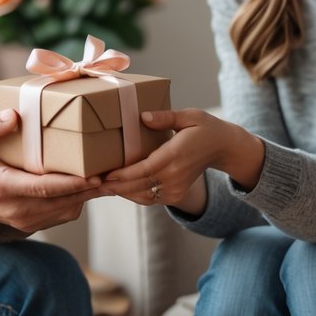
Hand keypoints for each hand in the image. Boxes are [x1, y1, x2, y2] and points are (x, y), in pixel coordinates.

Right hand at [0, 110, 103, 233]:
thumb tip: (14, 114)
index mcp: (1, 187)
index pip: (43, 188)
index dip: (72, 183)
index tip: (96, 174)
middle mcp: (15, 209)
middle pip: (62, 201)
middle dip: (91, 188)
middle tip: (118, 171)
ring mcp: (23, 221)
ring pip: (66, 210)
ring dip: (88, 195)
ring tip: (110, 174)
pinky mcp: (29, 224)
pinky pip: (61, 214)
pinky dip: (78, 200)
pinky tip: (90, 183)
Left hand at [101, 109, 264, 213]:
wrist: (223, 148)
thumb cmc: (204, 128)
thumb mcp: (190, 116)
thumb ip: (166, 117)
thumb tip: (143, 117)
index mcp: (175, 156)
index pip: (144, 169)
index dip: (122, 175)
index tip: (104, 175)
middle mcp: (175, 176)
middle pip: (139, 186)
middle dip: (115, 186)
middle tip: (92, 183)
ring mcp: (176, 188)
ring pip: (142, 195)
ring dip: (122, 192)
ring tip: (101, 186)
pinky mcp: (176, 195)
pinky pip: (150, 199)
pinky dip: (134, 195)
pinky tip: (119, 188)